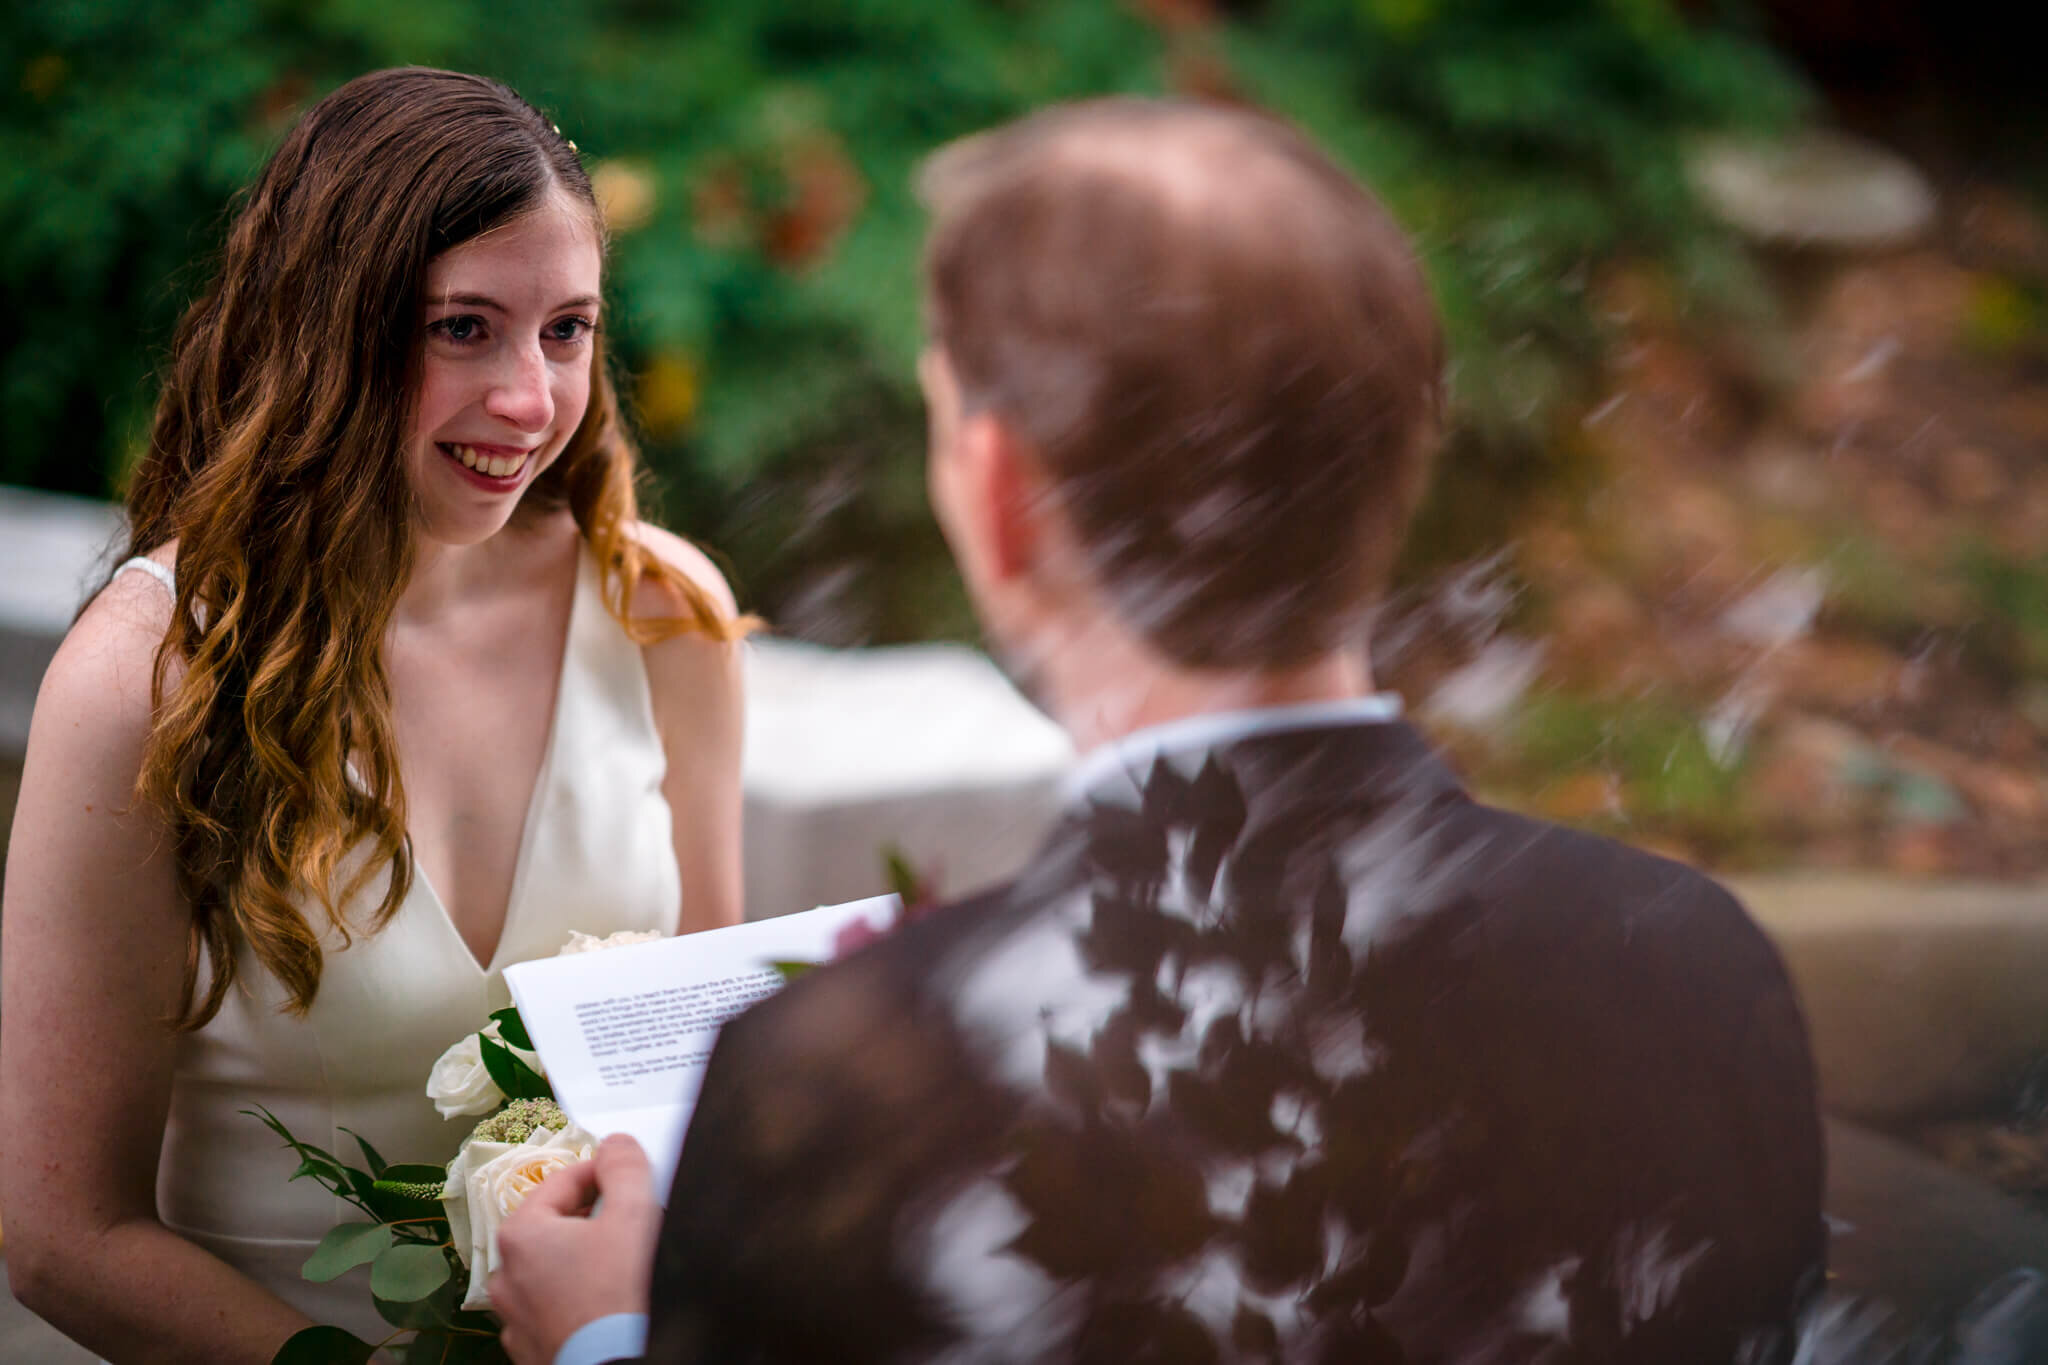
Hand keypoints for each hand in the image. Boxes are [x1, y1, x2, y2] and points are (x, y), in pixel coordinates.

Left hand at [492, 1133, 661, 1364]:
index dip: (604, 1171)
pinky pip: (554, 1306)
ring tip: (622, 1265)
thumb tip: (615, 1145)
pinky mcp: (530, 1346)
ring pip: (554, 1267)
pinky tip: (607, 1301)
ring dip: (584, 1259)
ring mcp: (515, 1316)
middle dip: (593, 1217)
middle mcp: (507, 1273)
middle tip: (632, 1222)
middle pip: (556, 1224)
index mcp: (521, 1233)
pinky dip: (577, 1297)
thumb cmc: (618, 1294)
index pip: (564, 1180)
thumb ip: (623, 1167)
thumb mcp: (631, 1214)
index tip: (631, 1177)